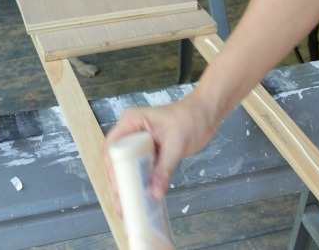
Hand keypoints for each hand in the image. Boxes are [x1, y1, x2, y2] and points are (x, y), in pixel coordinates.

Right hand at [103, 91, 217, 213]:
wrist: (206, 114)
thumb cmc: (191, 117)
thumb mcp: (176, 143)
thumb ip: (165, 168)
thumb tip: (156, 192)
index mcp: (131, 121)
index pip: (113, 146)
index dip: (112, 167)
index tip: (119, 185)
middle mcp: (131, 131)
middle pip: (117, 158)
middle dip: (118, 180)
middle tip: (121, 201)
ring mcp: (139, 142)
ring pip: (127, 165)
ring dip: (127, 184)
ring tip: (126, 205)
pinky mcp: (148, 152)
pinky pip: (140, 168)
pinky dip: (140, 181)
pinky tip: (140, 196)